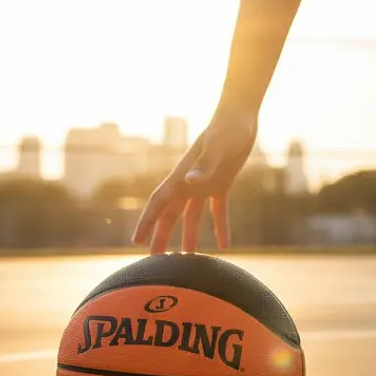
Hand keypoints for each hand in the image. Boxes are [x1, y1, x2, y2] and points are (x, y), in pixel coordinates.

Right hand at [132, 108, 256, 253]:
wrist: (240, 115)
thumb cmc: (228, 128)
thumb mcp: (218, 147)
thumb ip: (205, 166)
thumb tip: (190, 183)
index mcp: (182, 176)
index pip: (158, 203)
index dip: (146, 222)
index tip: (136, 241)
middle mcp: (189, 182)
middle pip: (170, 214)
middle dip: (161, 236)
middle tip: (155, 261)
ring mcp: (204, 183)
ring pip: (191, 215)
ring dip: (188, 236)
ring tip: (186, 259)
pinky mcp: (221, 183)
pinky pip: (218, 210)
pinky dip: (221, 227)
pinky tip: (225, 245)